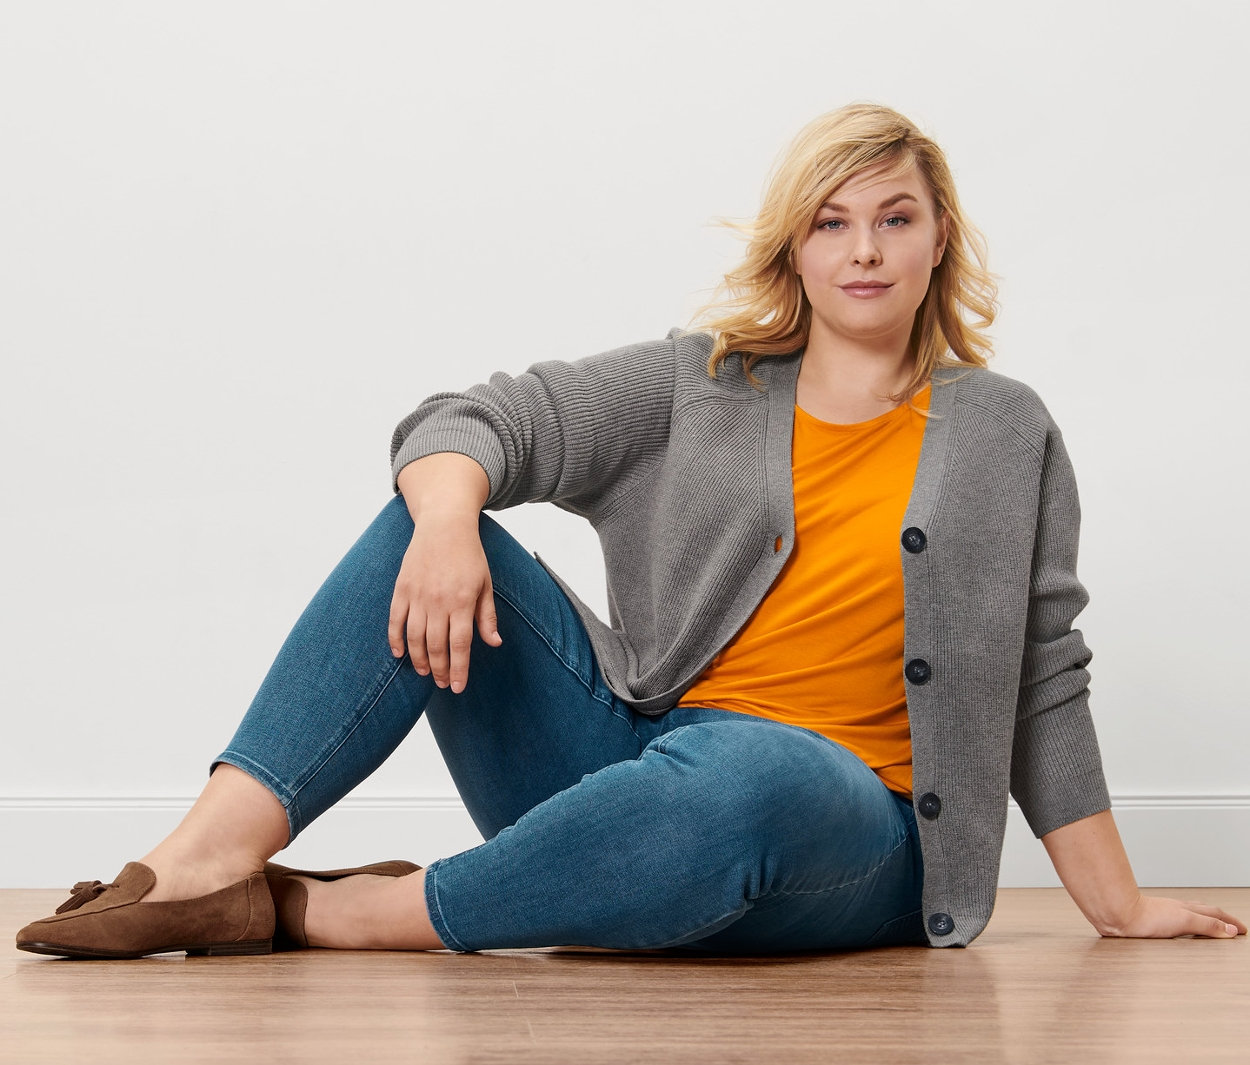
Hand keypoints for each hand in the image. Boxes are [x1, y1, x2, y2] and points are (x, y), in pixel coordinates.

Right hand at [387, 514, 502, 693]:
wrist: (444, 525)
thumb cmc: (469, 555)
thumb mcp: (486, 584)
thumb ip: (487, 616)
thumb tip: (494, 643)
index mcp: (463, 601)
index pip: (460, 645)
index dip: (459, 669)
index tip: (458, 686)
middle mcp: (439, 601)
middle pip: (437, 646)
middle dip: (440, 670)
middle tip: (442, 684)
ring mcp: (418, 595)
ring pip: (415, 638)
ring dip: (419, 660)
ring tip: (425, 672)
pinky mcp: (402, 589)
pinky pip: (395, 621)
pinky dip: (396, 640)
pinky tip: (400, 654)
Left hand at [1099, 894, 1245, 938]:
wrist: (1118, 915)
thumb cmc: (1146, 918)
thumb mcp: (1184, 921)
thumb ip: (1207, 925)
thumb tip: (1230, 930)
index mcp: (1187, 910)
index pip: (1215, 914)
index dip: (1230, 922)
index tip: (1242, 930)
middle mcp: (1177, 909)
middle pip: (1204, 911)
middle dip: (1221, 918)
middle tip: (1232, 926)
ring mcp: (1164, 914)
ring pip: (1189, 914)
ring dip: (1203, 919)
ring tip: (1210, 924)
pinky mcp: (1152, 921)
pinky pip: (1175, 921)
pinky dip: (1185, 924)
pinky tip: (1178, 928)